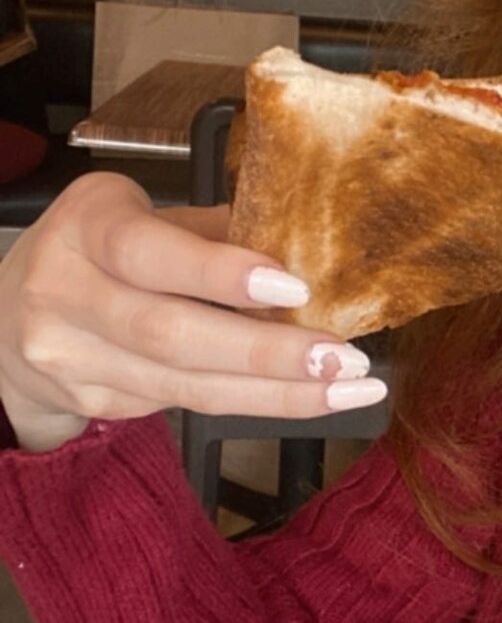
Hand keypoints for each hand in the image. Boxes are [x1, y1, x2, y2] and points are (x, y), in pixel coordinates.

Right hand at [0, 173, 386, 451]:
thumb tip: (305, 239)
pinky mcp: (92, 403)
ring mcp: (71, 358)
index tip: (294, 287)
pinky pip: (182, 406)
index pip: (150, 253)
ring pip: (184, 386)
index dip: (221, 273)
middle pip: (171, 334)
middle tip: (342, 357)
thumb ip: (209, 229)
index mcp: (86, 228)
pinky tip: (299, 398)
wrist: (4, 319)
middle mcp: (65, 292)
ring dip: (276, 394)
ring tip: (346, 388)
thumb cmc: (94, 253)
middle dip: (267, 353)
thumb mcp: (137, 216)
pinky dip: (248, 402)